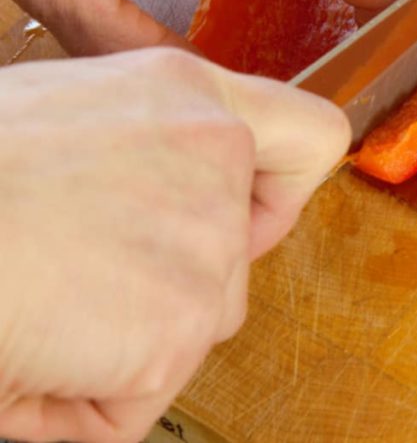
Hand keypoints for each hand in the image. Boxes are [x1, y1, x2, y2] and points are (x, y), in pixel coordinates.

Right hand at [0, 48, 348, 442]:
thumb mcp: (68, 119)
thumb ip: (148, 150)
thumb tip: (177, 203)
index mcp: (183, 96)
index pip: (306, 136)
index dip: (283, 187)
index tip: (248, 208)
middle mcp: (213, 156)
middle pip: (239, 255)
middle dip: (173, 283)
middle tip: (81, 278)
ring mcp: (206, 243)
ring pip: (196, 325)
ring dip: (125, 341)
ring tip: (39, 308)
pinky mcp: (178, 326)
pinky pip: (142, 394)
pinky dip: (86, 399)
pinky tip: (31, 353)